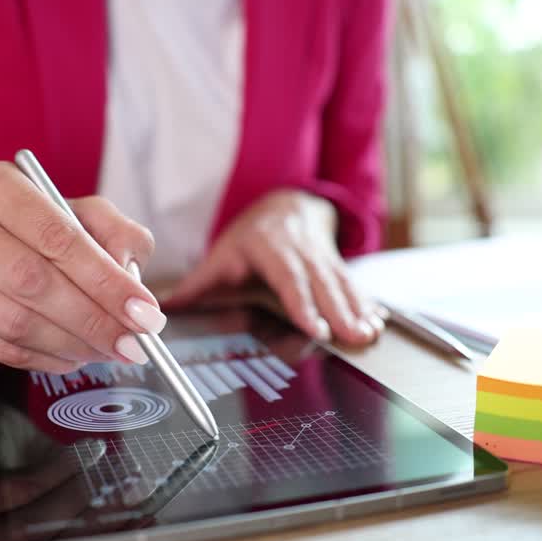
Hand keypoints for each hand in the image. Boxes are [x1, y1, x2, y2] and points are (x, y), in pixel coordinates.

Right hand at [0, 161, 165, 371]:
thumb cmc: (42, 224)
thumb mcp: (85, 211)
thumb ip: (118, 235)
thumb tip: (129, 279)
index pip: (56, 236)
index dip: (104, 280)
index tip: (143, 311)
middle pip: (31, 282)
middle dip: (91, 320)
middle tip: (132, 342)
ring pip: (13, 322)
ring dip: (71, 344)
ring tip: (109, 349)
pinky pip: (0, 348)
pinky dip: (46, 359)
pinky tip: (76, 355)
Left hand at [168, 189, 384, 345]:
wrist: (287, 203)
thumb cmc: (251, 236)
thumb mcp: (222, 255)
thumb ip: (198, 284)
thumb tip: (164, 307)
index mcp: (269, 246)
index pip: (288, 278)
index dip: (303, 303)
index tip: (315, 328)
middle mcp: (300, 249)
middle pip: (322, 283)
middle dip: (340, 311)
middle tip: (354, 337)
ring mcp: (323, 255)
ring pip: (342, 284)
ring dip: (358, 310)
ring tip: (368, 334)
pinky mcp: (338, 263)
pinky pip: (354, 283)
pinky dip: (366, 304)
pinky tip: (377, 322)